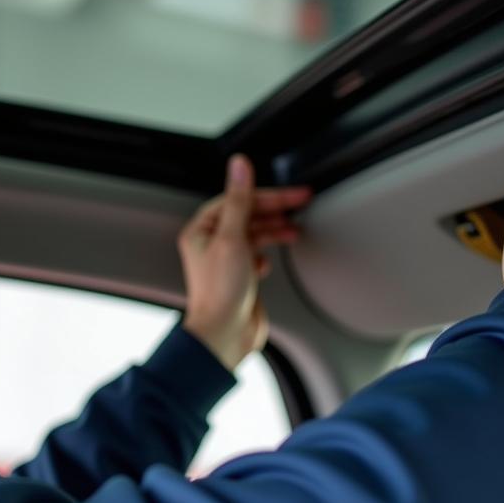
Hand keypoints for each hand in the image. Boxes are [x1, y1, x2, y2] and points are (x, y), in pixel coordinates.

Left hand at [179, 155, 310, 370]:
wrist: (223, 335)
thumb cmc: (220, 293)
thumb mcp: (232, 238)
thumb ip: (239, 201)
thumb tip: (240, 166)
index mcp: (201, 232)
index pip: (237, 200)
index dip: (266, 194)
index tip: (292, 192)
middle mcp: (211, 246)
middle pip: (247, 216)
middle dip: (275, 210)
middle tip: (302, 202)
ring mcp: (225, 263)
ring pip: (254, 236)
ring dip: (274, 231)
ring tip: (295, 228)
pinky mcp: (239, 279)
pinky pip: (255, 257)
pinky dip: (266, 255)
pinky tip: (270, 261)